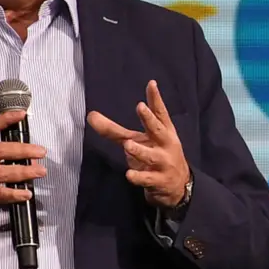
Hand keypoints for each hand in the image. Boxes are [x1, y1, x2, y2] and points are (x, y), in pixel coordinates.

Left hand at [87, 80, 190, 208]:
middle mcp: (165, 144)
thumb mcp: (138, 140)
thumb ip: (113, 130)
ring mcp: (163, 163)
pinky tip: (129, 175)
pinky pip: (147, 179)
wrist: (179, 185)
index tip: (151, 84)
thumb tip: (90, 115)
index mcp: (163, 131)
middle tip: (140, 107)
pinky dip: (139, 177)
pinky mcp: (158, 180)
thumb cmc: (157, 154)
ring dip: (140, 150)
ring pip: (151, 156)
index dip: (155, 99)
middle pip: (158, 130)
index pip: (160, 112)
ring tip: (129, 145)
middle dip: (149, 119)